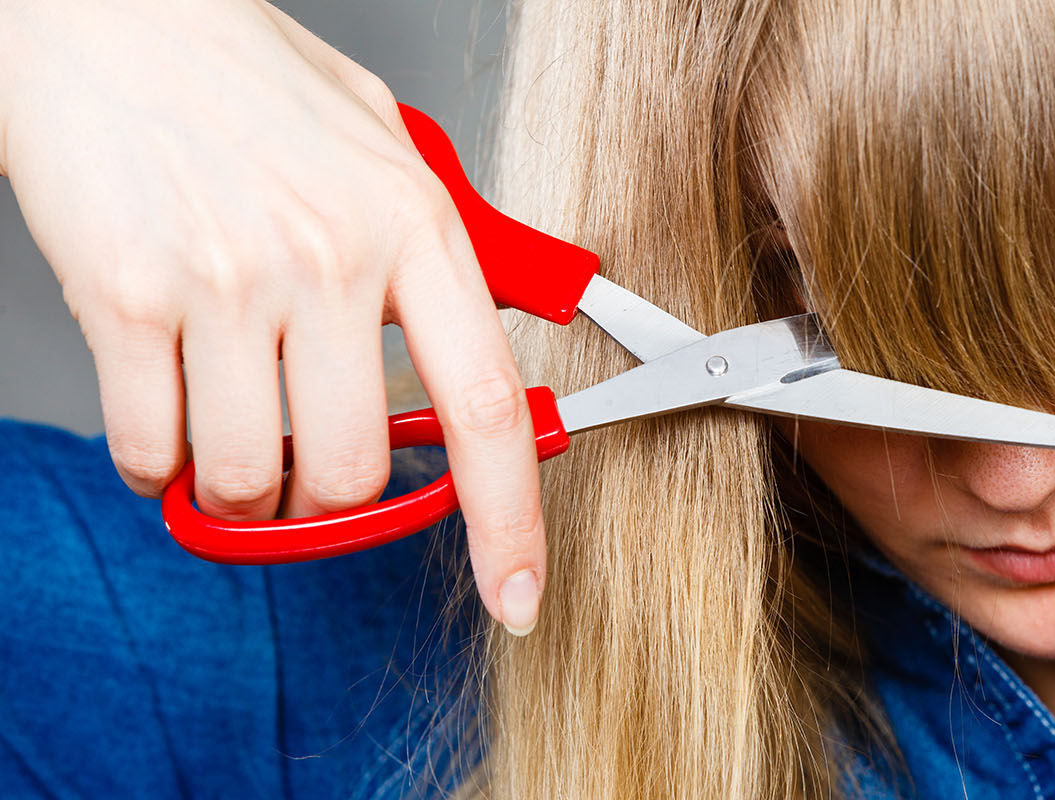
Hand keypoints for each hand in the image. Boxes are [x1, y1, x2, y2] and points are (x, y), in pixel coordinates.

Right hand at [0, 0, 544, 634]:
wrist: (109, 23)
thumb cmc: (253, 86)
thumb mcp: (390, 147)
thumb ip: (452, 244)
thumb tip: (514, 320)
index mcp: (416, 231)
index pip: (486, 410)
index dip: (510, 522)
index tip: (517, 595)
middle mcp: (332, 261)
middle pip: (355, 475)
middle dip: (329, 506)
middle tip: (311, 475)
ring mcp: (229, 283)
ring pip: (251, 481)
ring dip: (244, 492)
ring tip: (237, 434)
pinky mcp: (128, 299)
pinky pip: (153, 452)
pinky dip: (161, 463)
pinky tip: (171, 410)